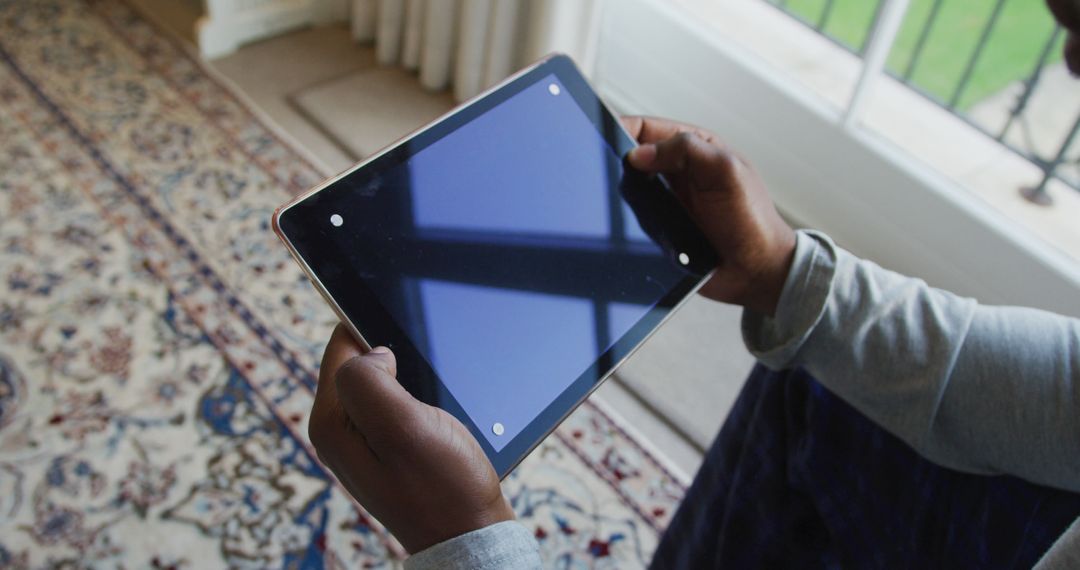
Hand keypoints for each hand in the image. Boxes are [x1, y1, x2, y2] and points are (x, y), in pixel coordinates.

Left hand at [309, 325, 513, 552]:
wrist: (470, 532)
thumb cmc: (442, 486)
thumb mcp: (402, 427)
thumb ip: (369, 381)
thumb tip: (372, 352)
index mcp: (331, 422)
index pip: (341, 345)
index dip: (374, 332)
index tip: (408, 345)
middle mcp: (339, 432)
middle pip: (360, 363)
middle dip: (395, 361)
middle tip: (424, 387)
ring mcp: (363, 442)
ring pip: (383, 383)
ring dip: (410, 383)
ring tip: (431, 410)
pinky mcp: (388, 448)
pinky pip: (398, 405)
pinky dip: (418, 402)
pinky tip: (435, 421)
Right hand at [622, 116, 795, 315]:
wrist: (755, 271)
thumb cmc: (752, 221)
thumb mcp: (727, 172)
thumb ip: (688, 150)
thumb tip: (639, 153)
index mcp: (694, 149)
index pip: (646, 128)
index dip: (622, 128)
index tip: (603, 137)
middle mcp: (677, 172)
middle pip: (632, 157)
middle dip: (615, 162)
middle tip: (603, 171)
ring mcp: (666, 201)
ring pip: (628, 189)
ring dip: (621, 194)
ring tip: (615, 201)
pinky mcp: (660, 229)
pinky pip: (632, 218)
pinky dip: (626, 219)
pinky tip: (624, 224)